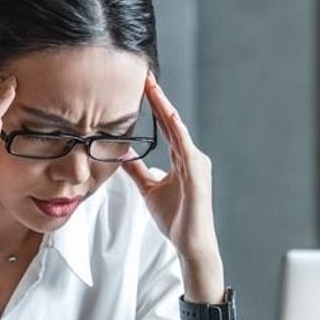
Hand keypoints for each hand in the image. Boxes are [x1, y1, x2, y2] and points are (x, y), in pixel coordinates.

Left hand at [122, 70, 221, 269]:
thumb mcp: (149, 189)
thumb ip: (138, 170)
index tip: (143, 86)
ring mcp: (196, 163)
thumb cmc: (176, 218)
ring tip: (152, 87)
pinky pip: (184, 146)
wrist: (191, 243)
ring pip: (177, 128)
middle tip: (145, 76)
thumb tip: (123, 154)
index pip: (166, 127)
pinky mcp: (197, 173)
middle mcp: (192, 156)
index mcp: (182, 159)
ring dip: (164, 107)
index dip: (155, 106)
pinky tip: (167, 114)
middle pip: (172, 121)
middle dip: (158, 98)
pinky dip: (175, 129)